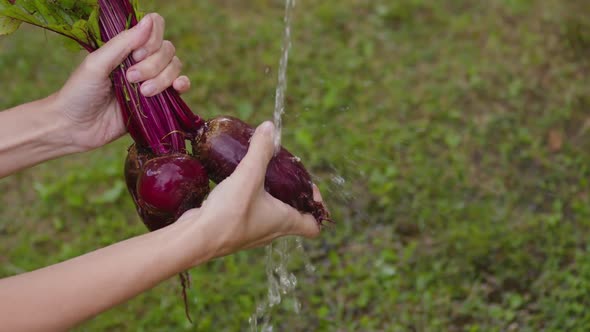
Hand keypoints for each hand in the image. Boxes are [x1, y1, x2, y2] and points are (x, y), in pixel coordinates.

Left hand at [55, 13, 189, 151]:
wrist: (76, 128)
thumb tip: (149, 21)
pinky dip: (182, 84)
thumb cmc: (79, 93)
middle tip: (131, 79)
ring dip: (162, 78)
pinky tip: (176, 89)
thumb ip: (123, 43)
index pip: (155, 28)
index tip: (137, 55)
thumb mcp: (97, 64)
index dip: (152, 40)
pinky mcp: (158, 102)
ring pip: (175, 67)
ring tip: (143, 93)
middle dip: (153, 65)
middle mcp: (142, 61)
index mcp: (126, 47)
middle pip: (167, 49)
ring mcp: (151, 81)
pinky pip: (180, 87)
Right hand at [178, 121, 321, 261]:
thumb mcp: (249, 175)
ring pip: (271, 217)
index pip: (314, 226)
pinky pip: (251, 215)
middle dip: (293, 196)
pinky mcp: (235, 231)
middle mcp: (273, 232)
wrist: (196, 238)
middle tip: (284, 174)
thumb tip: (269, 127)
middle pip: (294, 218)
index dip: (317, 208)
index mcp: (285, 222)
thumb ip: (260, 151)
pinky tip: (238, 186)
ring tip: (262, 176)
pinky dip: (251, 202)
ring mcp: (253, 234)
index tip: (308, 188)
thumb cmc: (229, 212)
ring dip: (272, 199)